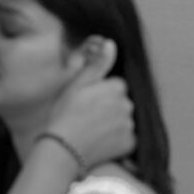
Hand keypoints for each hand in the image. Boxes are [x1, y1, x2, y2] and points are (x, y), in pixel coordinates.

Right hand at [47, 44, 134, 167]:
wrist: (63, 149)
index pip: (116, 85)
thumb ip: (98, 65)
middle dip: (110, 107)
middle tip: (88, 117)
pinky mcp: (130, 144)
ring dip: (114, 123)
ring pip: (124, 119)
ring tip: (93, 131)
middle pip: (122, 102)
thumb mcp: (77, 85)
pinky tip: (100, 142)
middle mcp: (127, 105)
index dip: (101, 93)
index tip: (87, 102)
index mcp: (116, 88)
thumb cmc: (65, 115)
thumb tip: (111, 44)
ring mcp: (130, 125)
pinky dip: (117, 140)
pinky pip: (127, 138)